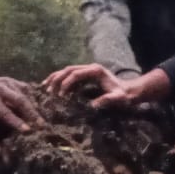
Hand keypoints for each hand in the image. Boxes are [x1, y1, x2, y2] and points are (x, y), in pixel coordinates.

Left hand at [0, 76, 41, 133]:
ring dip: (35, 107)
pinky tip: (39, 109)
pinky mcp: (14, 80)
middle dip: (31, 113)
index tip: (26, 130)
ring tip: (43, 119)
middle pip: (19, 99)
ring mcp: (8, 82)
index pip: (4, 110)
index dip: (16, 121)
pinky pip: (27, 89)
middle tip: (41, 125)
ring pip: (25, 93)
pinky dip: (34, 99)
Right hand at [43, 64, 172, 108]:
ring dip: (55, 78)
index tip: (60, 95)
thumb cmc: (123, 96)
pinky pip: (69, 75)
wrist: (129, 92)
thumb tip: (92, 105)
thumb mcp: (117, 99)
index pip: (76, 74)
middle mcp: (90, 67)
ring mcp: (87, 70)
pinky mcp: (86, 75)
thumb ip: (107, 100)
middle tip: (49, 92)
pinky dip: (59, 79)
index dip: (66, 83)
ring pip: (67, 70)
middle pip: (68, 70)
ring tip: (45, 87)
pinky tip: (51, 86)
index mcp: (96, 70)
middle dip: (57, 80)